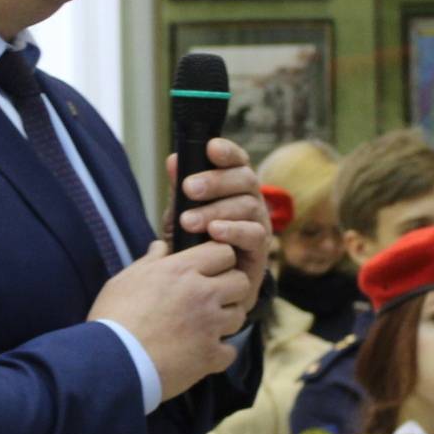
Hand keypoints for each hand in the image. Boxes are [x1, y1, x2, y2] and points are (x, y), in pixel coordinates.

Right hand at [89, 240, 249, 400]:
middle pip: (241, 281)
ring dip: (225, 320)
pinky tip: (200, 353)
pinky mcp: (210, 355)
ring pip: (239, 315)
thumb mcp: (125, 280)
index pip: (224, 252)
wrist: (112, 363)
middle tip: (211, 298)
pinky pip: (230, 350)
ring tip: (204, 327)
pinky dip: (218, 353)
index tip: (208, 270)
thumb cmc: (113, 319)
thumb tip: (162, 246)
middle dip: (230, 288)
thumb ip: (150, 261)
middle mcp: (202, 293)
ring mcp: (209, 325)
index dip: (218, 260)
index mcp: (181, 270)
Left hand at [162, 140, 270, 310]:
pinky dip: (233, 231)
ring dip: (217, 210)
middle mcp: (251, 199)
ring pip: (248, 206)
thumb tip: (173, 160)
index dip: (227, 152)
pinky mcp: (260, 250)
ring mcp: (259, 223)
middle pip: (245, 179)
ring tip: (190, 220)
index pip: (237, 161)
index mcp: (233, 185)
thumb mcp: (180, 214)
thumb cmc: (193, 243)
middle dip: (216, 181)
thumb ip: (179, 191)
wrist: (202, 285)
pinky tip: (214, 233)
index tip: (211, 148)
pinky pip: (254, 234)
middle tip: (188, 188)